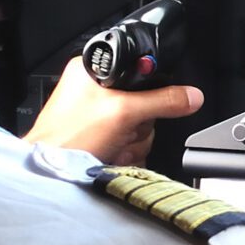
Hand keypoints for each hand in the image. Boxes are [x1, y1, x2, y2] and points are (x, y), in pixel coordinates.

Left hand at [25, 61, 203, 165]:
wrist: (53, 174)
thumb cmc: (67, 139)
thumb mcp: (123, 112)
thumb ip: (163, 101)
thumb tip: (191, 96)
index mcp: (91, 71)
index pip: (138, 69)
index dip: (147, 87)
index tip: (144, 103)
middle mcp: (94, 91)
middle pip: (144, 100)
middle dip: (139, 123)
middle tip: (122, 130)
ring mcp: (98, 117)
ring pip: (141, 124)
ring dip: (134, 141)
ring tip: (113, 146)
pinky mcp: (102, 138)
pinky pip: (133, 141)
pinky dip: (127, 151)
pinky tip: (112, 154)